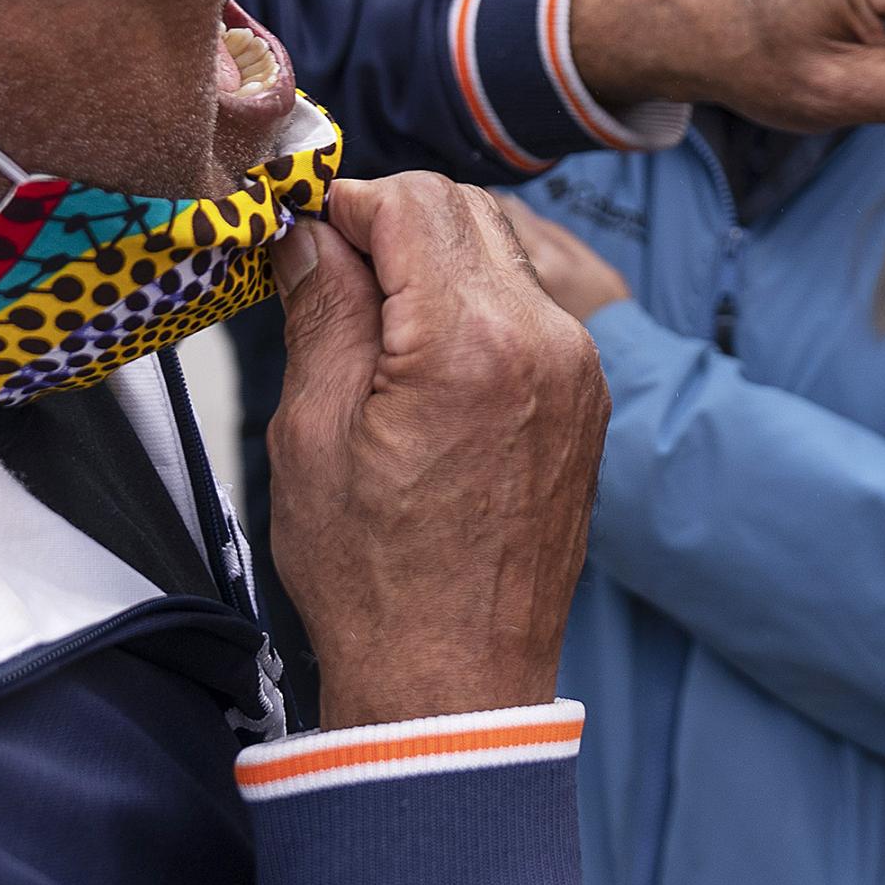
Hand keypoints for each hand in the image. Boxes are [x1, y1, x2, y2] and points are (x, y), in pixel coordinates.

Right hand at [267, 173, 608, 729]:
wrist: (455, 681)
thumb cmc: (374, 576)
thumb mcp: (314, 432)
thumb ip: (322, 308)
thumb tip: (307, 232)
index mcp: (473, 342)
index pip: (412, 203)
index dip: (343, 202)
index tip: (298, 228)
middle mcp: (546, 341)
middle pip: (465, 212)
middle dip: (389, 222)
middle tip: (326, 270)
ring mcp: (578, 371)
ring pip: (501, 252)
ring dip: (434, 260)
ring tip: (370, 321)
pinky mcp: (586, 401)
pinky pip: (529, 309)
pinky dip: (474, 304)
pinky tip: (421, 357)